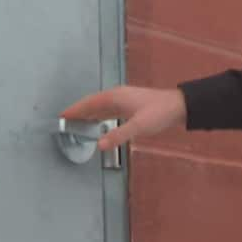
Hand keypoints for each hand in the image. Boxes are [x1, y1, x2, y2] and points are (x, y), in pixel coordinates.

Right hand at [61, 86, 187, 151]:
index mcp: (115, 97)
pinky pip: (108, 110)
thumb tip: (99, 145)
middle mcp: (117, 96)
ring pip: (100, 107)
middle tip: (65, 122)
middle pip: (92, 103)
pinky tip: (98, 123)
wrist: (179, 107)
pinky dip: (99, 116)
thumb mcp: (138, 126)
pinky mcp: (130, 106)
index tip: (61, 116)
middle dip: (78, 112)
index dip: (75, 110)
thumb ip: (118, 135)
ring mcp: (123, 100)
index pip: (89, 103)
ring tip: (77, 123)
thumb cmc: (159, 113)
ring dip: (88, 114)